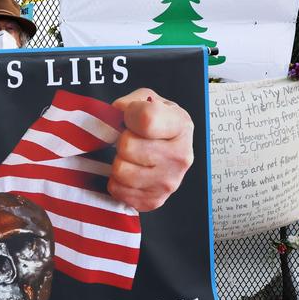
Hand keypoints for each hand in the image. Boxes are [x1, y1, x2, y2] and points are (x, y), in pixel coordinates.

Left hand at [109, 88, 193, 211]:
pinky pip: (118, 191)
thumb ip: (131, 102)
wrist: (164, 146)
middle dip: (121, 140)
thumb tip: (118, 115)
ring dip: (118, 161)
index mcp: (181, 125)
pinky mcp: (155, 200)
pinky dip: (117, 181)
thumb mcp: (146, 99)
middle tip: (131, 140)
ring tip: (129, 156)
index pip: (146, 119)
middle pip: (127, 146)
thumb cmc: (153, 121)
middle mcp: (181, 156)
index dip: (130, 115)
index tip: (131, 117)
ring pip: (120, 171)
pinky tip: (130, 171)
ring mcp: (170, 182)